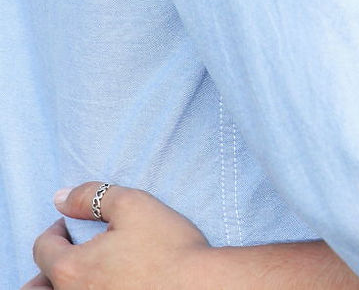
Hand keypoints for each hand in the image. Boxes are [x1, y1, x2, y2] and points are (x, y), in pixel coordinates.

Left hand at [30, 182, 210, 289]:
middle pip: (39, 287)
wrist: (200, 287)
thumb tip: (61, 197)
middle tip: (67, 254)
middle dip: (48, 267)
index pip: (43, 248)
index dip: (56, 229)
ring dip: (60, 285)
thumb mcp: (132, 205)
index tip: (72, 223)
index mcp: (71, 269)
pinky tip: (104, 283)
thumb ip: (91, 196)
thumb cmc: (168, 247)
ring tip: (81, 274)